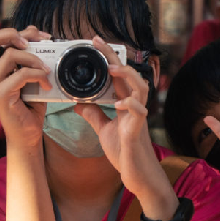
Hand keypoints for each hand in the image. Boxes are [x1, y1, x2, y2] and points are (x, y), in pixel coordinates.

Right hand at [0, 25, 50, 147]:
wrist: (28, 135)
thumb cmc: (30, 107)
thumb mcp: (29, 77)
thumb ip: (29, 59)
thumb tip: (40, 37)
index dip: (14, 31)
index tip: (37, 36)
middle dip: (14, 33)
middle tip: (36, 41)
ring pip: (11, 55)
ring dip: (35, 59)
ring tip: (47, 70)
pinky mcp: (0, 95)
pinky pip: (21, 74)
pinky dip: (38, 75)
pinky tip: (47, 84)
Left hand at [70, 38, 167, 208]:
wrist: (138, 178)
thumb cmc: (125, 154)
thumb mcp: (104, 131)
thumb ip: (94, 116)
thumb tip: (78, 104)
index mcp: (125, 104)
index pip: (118, 75)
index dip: (108, 57)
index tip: (95, 42)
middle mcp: (134, 107)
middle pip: (129, 75)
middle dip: (114, 56)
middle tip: (98, 42)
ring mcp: (138, 118)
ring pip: (141, 88)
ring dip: (127, 76)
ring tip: (112, 68)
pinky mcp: (138, 132)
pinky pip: (139, 114)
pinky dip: (131, 105)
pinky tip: (119, 103)